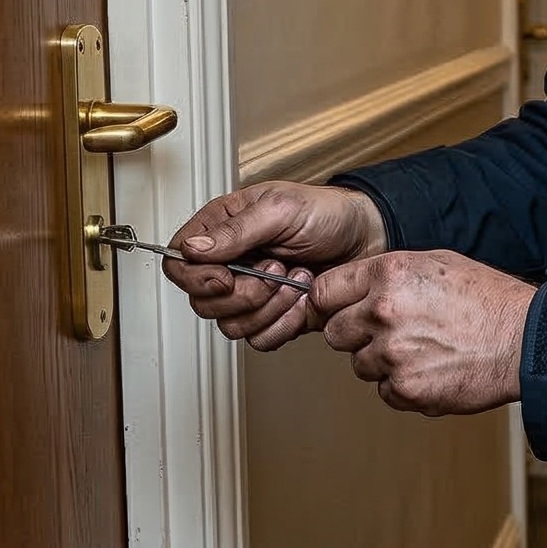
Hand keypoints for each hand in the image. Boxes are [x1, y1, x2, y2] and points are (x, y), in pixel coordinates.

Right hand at [163, 181, 386, 349]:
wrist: (367, 237)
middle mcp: (230, 263)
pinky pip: (258, 338)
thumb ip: (236, 230)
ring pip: (230, 324)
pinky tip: (303, 300)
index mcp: (222, 229)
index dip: (196, 278)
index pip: (179, 264)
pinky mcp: (272, 315)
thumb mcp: (281, 208)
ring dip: (268, 306)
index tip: (227, 276)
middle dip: (244, 293)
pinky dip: (283, 324)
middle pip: (202, 301)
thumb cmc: (326, 213)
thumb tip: (193, 248)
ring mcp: (250, 292)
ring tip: (296, 279)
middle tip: (276, 269)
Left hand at [311, 250, 533, 413]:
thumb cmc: (487, 298)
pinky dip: (403, 385)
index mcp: (389, 274)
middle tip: (389, 331)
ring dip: (382, 361)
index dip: (329, 302)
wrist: (523, 339)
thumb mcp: (436, 263)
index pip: (325, 291)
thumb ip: (389, 274)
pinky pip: (385, 391)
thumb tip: (353, 289)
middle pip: (335, 333)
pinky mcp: (406, 389)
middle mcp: (384, 312)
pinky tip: (432, 368)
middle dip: (356, 334)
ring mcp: (393, 353)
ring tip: (423, 348)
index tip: (336, 310)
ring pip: (360, 365)